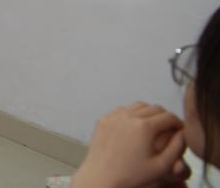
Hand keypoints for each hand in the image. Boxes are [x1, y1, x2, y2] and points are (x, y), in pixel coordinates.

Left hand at [71, 102, 188, 187]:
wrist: (102, 178)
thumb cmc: (132, 176)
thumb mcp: (162, 166)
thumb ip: (177, 147)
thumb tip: (183, 132)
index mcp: (144, 127)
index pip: (169, 117)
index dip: (179, 123)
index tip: (181, 131)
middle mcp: (128, 116)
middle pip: (154, 108)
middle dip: (165, 117)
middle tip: (170, 128)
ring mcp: (114, 116)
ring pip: (138, 106)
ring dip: (149, 113)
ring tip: (154, 127)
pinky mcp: (104, 120)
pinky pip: (122, 110)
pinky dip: (132, 114)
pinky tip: (135, 127)